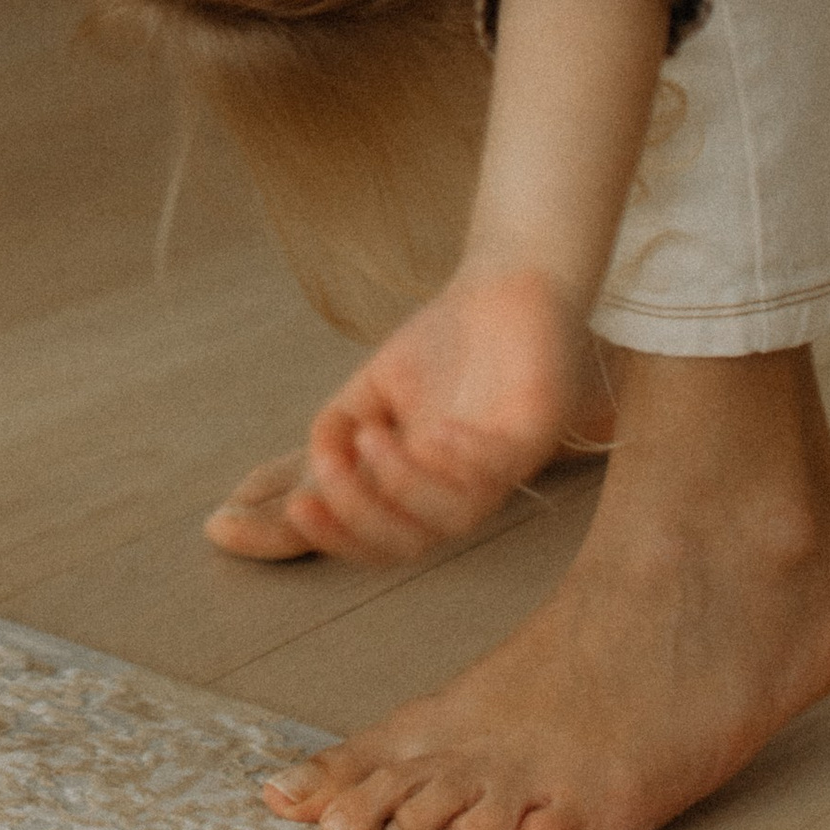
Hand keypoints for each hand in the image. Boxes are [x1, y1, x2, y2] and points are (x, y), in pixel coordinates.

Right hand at [277, 265, 592, 565]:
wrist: (506, 285)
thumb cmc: (443, 342)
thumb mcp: (371, 388)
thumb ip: (334, 430)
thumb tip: (307, 470)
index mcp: (422, 485)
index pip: (377, 539)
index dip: (335, 536)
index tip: (296, 505)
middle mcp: (459, 488)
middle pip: (409, 545)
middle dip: (359, 515)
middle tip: (329, 466)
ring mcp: (498, 466)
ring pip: (455, 518)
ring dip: (404, 486)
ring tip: (371, 436)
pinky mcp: (534, 434)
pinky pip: (501, 470)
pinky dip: (461, 459)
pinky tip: (435, 429)